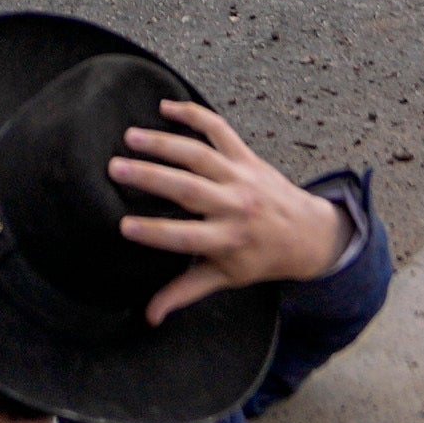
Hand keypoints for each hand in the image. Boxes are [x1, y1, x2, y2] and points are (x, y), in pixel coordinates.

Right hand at [107, 100, 346, 320]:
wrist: (308, 233)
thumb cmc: (259, 258)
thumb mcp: (224, 278)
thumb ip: (184, 292)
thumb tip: (148, 316)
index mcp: (228, 240)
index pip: (186, 237)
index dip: (155, 232)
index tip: (123, 225)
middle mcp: (235, 206)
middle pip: (189, 189)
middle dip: (151, 177)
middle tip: (115, 167)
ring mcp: (241, 177)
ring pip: (199, 155)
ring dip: (164, 143)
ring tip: (130, 136)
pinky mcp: (246, 156)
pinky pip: (219, 130)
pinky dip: (194, 114)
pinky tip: (165, 106)